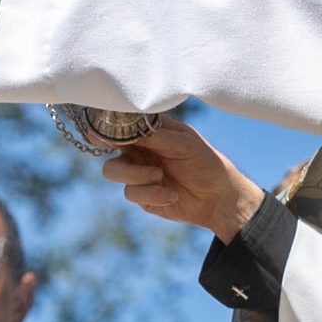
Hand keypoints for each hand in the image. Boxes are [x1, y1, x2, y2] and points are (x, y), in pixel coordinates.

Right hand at [100, 117, 265, 241]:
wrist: (218, 197)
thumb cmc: (205, 163)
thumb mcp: (185, 143)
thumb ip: (157, 135)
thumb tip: (130, 129)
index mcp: (150, 132)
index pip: (121, 124)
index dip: (107, 126)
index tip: (103, 131)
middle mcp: (139, 150)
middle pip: (107, 147)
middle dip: (112, 151)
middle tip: (121, 151)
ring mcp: (138, 173)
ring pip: (113, 171)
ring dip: (136, 175)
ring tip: (160, 176)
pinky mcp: (141, 195)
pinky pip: (132, 193)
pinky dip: (153, 194)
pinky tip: (172, 195)